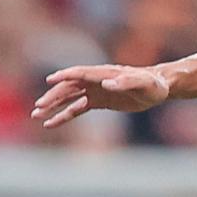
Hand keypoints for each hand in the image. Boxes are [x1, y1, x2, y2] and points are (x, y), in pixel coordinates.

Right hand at [31, 65, 170, 127]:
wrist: (160, 89)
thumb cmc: (153, 85)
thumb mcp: (144, 84)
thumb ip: (127, 81)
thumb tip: (107, 83)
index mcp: (105, 73)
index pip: (81, 73)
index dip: (66, 76)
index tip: (51, 80)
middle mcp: (97, 81)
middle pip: (70, 87)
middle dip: (54, 96)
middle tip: (39, 107)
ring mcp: (96, 91)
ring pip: (69, 98)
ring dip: (54, 105)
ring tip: (37, 115)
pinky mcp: (99, 102)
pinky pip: (77, 109)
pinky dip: (64, 115)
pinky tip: (51, 123)